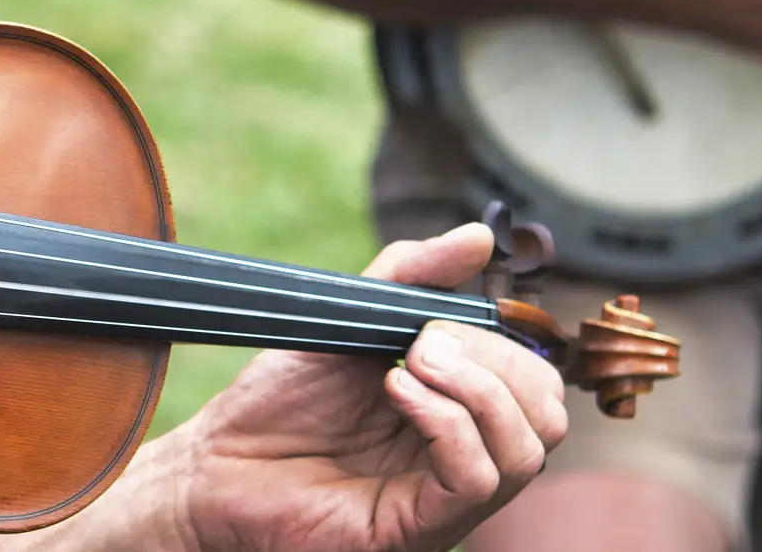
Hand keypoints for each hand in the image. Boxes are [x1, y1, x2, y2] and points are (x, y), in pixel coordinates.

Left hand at [167, 223, 568, 551]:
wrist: (213, 464)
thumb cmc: (279, 402)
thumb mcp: (353, 316)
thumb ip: (414, 274)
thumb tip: (481, 238)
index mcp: (462, 414)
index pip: (538, 381)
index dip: (504, 340)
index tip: (436, 320)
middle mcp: (465, 458)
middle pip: (548, 415)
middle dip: (497, 361)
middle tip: (423, 343)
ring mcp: (444, 498)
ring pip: (527, 451)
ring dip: (476, 390)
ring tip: (408, 366)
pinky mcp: (417, 527)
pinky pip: (476, 480)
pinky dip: (447, 422)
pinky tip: (398, 392)